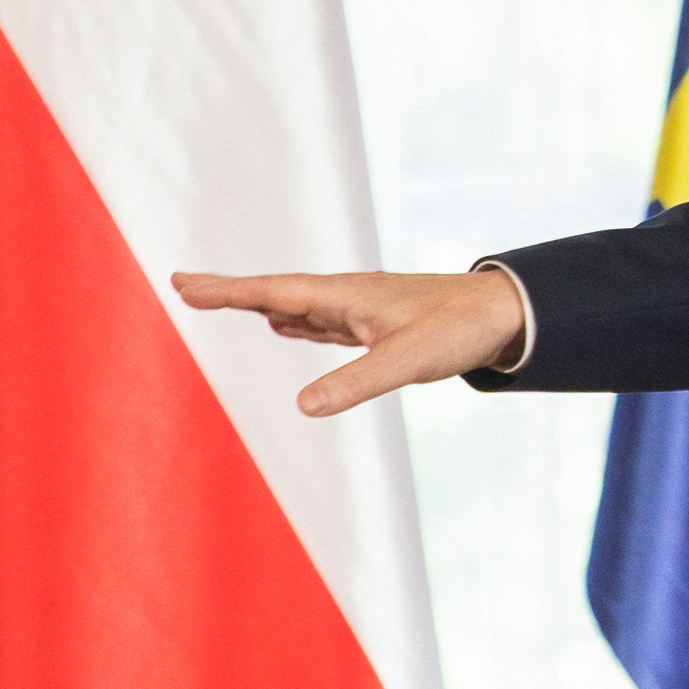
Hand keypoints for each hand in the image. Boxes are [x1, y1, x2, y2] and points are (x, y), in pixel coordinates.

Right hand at [170, 268, 528, 416]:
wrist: (504, 315)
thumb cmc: (459, 329)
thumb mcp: (407, 361)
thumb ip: (356, 382)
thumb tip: (303, 406)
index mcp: (346, 296)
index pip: (274, 292)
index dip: (228, 290)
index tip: (183, 282)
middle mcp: (347, 297)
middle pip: (276, 293)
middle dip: (231, 292)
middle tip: (184, 285)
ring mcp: (361, 309)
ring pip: (296, 305)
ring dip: (258, 303)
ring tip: (223, 300)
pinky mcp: (377, 325)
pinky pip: (321, 320)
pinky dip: (295, 320)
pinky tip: (286, 323)